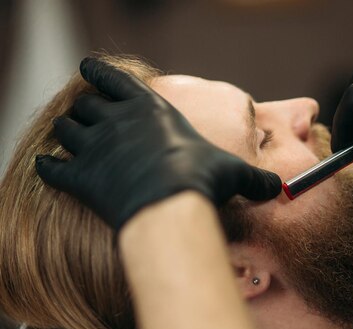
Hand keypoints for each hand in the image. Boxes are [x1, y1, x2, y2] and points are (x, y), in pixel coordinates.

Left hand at [36, 58, 281, 230]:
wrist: (170, 206)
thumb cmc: (202, 179)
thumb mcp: (233, 173)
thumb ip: (253, 178)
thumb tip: (278, 189)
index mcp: (149, 109)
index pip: (114, 80)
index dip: (97, 74)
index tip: (86, 69)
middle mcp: (116, 121)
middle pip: (86, 106)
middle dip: (84, 109)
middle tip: (84, 114)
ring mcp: (94, 147)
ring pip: (67, 130)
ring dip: (67, 132)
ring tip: (68, 136)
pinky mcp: (80, 177)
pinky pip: (53, 167)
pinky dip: (49, 166)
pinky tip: (47, 167)